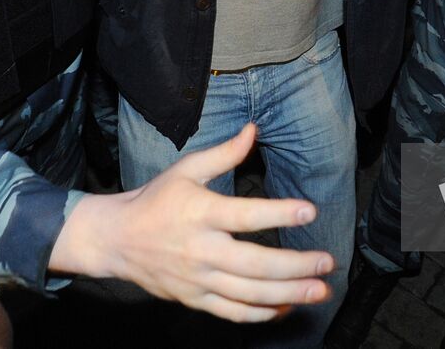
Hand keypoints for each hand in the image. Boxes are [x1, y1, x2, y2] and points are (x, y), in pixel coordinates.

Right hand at [49, 124, 333, 321]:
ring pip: (249, 294)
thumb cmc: (155, 200)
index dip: (279, 213)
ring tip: (319, 290)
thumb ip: (224, 153)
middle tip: (328, 262)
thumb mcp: (186, 169)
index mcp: (200, 213)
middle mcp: (200, 250)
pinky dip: (261, 314)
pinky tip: (286, 307)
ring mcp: (198, 279)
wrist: (116, 240)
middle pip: (254, 264)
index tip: (309, 211)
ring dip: (288, 294)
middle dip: (296, 266)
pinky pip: (232, 312)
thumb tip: (253, 130)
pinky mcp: (194, 299)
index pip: (245, 215)